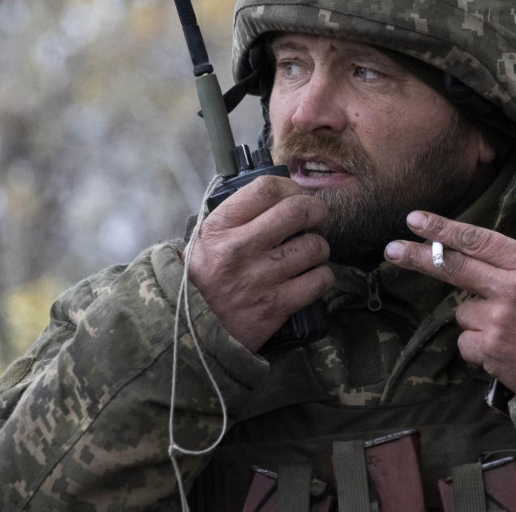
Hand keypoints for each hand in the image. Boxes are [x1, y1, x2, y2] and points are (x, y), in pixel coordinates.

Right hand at [188, 175, 332, 351]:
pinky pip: (319, 280)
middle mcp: (239, 250)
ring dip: (319, 247)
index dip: (290, 186)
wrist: (194, 330)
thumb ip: (237, 215)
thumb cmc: (205, 278)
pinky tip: (312, 276)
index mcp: (220, 228)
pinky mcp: (275, 306)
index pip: (266, 189)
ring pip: (314, 246)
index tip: (296, 194)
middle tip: (317, 218)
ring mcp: (259, 278)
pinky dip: (322, 276)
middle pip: (298, 211)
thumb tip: (281, 194)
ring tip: (310, 252)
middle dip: (316, 211)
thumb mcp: (206, 239)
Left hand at [383, 187, 515, 400]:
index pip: (476, 240)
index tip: (414, 219)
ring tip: (511, 328)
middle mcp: (510, 289)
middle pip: (452, 267)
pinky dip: (478, 346)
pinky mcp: (491, 351)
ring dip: (476, 318)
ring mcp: (499, 321)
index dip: (442, 229)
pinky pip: (466, 342)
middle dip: (418, 256)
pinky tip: (505, 349)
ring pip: (462, 312)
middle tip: (391, 249)